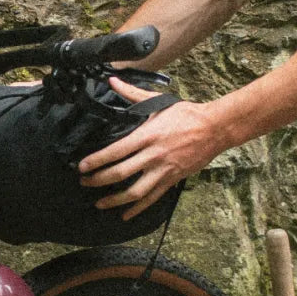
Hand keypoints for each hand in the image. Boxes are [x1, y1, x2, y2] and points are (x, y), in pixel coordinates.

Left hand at [77, 77, 226, 218]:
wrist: (215, 128)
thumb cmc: (185, 114)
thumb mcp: (158, 102)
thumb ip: (133, 94)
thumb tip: (112, 80)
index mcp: (147, 135)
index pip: (115, 151)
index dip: (96, 161)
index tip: (81, 167)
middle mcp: (153, 155)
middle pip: (120, 173)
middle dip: (98, 180)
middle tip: (84, 183)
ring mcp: (163, 170)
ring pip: (135, 191)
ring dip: (115, 200)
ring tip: (99, 203)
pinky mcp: (172, 180)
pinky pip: (152, 198)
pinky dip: (138, 208)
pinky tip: (125, 215)